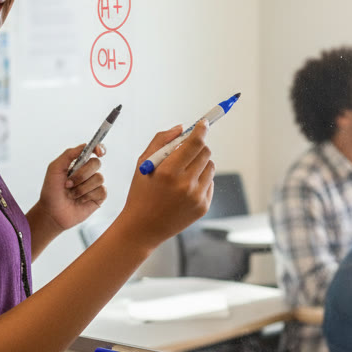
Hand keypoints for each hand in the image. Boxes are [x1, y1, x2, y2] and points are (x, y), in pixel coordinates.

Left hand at [35, 143, 107, 231]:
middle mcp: (88, 172)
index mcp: (79, 163)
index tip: (98, 152)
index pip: (94, 151)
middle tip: (68, 184)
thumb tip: (86, 146)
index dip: (100, 148)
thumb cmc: (51, 190)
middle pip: (96, 163)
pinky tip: (80, 200)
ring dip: (82, 188)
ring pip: (99, 178)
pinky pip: (101, 191)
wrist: (52, 212)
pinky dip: (88, 195)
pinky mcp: (99, 197)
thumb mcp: (55, 168)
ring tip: (72, 194)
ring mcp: (94, 184)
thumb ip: (69, 154)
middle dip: (81, 174)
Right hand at [114, 122, 215, 250]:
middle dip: (198, 146)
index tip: (204, 123)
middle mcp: (185, 184)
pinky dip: (201, 179)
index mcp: (168, 172)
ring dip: (200, 163)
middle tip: (188, 149)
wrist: (143, 228)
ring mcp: (196, 197)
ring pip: (210, 166)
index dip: (201, 130)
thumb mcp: (143, 164)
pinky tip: (185, 188)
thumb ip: (161, 141)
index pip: (194, 143)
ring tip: (183, 172)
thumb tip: (182, 128)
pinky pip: (210, 183)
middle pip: (205, 152)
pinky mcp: (203, 206)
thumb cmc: (140, 193)